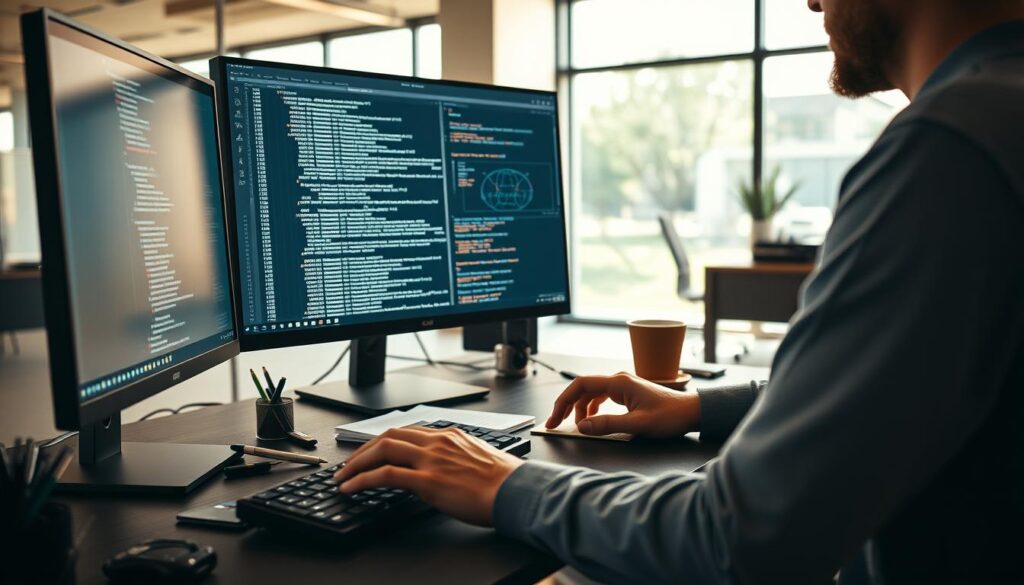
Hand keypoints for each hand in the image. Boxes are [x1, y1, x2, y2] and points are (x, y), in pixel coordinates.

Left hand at [334, 426, 523, 525]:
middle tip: (349, 465)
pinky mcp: (427, 480)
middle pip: (388, 436)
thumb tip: (440, 471)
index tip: (371, 452)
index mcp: (450, 435)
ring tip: (343, 477)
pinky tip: (352, 488)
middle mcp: (438, 442)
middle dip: (363, 450)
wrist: (517, 492)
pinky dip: (362, 479)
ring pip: (382, 449)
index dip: (383, 442)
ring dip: (357, 463)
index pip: (407, 432)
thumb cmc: (505, 482)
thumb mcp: (476, 460)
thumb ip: (454, 459)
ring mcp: (431, 459)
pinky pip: (385, 475)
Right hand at [546, 372, 700, 437]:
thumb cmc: (670, 416)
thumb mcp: (637, 425)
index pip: (580, 385)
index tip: (554, 418)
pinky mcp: (627, 392)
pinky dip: (591, 408)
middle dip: (566, 406)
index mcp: (619, 382)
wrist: (692, 412)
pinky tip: (591, 420)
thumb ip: (608, 425)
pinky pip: (601, 397)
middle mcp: (618, 379)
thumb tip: (582, 427)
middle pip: (582, 388)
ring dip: (579, 408)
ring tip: (574, 426)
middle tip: (555, 423)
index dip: (563, 401)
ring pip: (591, 393)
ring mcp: (623, 385)